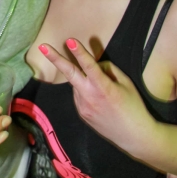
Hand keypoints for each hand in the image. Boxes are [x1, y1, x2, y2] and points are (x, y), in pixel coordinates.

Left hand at [38, 39, 157, 156]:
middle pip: (69, 73)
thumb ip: (109, 70)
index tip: (70, 40)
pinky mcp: (81, 114)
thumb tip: (95, 64)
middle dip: (55, 58)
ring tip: (104, 93)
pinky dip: (85, 91)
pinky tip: (99, 101)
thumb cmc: (133, 107)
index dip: (79, 52)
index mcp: (103, 87)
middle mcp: (89, 96)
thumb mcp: (126, 83)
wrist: (134, 137)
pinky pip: (79, 95)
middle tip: (42, 46)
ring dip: (83, 80)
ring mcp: (82, 106)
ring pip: (77, 84)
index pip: (89, 66)